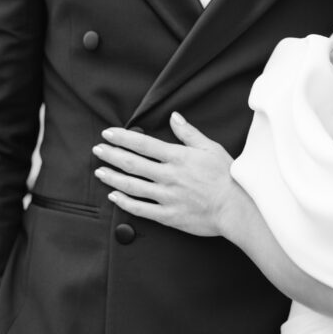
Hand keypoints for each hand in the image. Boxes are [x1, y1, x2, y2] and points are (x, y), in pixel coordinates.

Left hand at [93, 114, 233, 236]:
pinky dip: (124, 203)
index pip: (143, 144)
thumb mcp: (210, 148)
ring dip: (113, 177)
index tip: (108, 134)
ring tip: (99, 171)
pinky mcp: (168, 216)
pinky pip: (140, 209)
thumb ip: (188, 133)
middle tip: (97, 150)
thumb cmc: (226, 177)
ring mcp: (166, 197)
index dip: (123, 138)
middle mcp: (168, 176)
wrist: (235, 208)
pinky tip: (113, 196)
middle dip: (112, 155)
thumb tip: (174, 117)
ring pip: (132, 186)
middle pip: (132, 164)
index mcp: (178, 157)